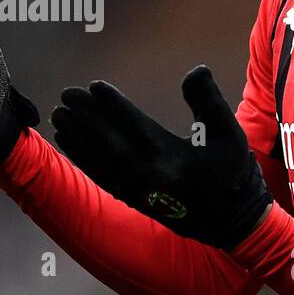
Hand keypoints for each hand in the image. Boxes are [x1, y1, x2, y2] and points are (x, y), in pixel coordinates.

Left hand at [49, 65, 270, 248]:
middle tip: (67, 94)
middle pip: (110, 143)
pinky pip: (100, 177)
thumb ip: (210, 101)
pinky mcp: (134, 200)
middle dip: (86, 117)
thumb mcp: (231, 134)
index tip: (94, 85)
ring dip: (77, 137)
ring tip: (58, 114)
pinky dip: (81, 158)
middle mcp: (152, 177)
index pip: (137, 127)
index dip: (114, 105)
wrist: (235, 225)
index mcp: (175, 159)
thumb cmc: (233, 174)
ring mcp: (140, 191)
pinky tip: (66, 140)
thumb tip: (196, 69)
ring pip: (99, 161)